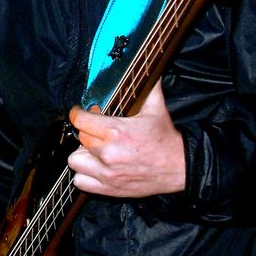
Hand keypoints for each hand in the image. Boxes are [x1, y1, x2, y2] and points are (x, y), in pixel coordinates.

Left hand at [66, 82, 185, 197]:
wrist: (180, 168)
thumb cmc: (165, 139)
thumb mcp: (155, 108)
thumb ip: (147, 86)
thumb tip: (145, 66)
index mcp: (116, 131)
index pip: (79, 120)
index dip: (78, 114)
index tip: (81, 112)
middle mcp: (108, 153)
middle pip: (79, 138)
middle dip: (87, 133)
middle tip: (98, 132)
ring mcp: (107, 173)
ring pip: (75, 160)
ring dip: (83, 155)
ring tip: (96, 151)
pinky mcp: (109, 189)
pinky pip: (80, 182)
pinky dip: (85, 176)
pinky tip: (96, 168)